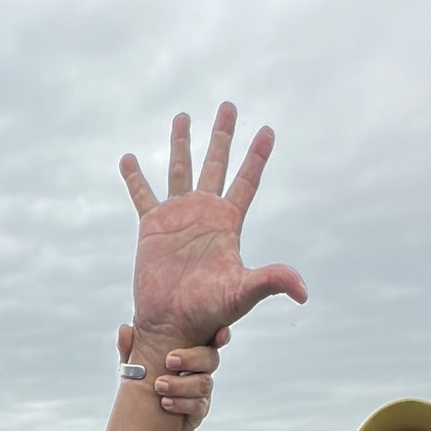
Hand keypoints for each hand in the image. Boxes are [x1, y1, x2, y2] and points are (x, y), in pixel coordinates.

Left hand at [117, 327, 219, 430]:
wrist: (141, 419)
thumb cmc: (142, 383)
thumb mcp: (133, 365)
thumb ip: (130, 348)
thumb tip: (125, 329)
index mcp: (190, 352)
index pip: (210, 339)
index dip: (220, 335)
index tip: (219, 333)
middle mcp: (200, 369)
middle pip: (211, 358)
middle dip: (192, 358)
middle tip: (169, 361)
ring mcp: (201, 391)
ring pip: (204, 383)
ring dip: (180, 384)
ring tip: (159, 385)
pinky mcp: (198, 411)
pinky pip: (198, 406)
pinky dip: (181, 403)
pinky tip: (165, 403)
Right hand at [121, 103, 306, 355]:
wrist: (173, 324)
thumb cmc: (209, 313)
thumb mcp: (242, 294)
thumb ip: (271, 282)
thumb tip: (302, 291)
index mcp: (227, 223)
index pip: (247, 181)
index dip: (257, 156)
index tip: (268, 130)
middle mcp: (204, 213)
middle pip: (216, 163)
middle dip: (222, 135)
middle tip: (229, 106)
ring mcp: (177, 217)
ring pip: (180, 169)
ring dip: (181, 142)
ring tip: (183, 116)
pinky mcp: (152, 227)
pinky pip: (142, 195)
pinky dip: (134, 178)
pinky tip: (128, 158)